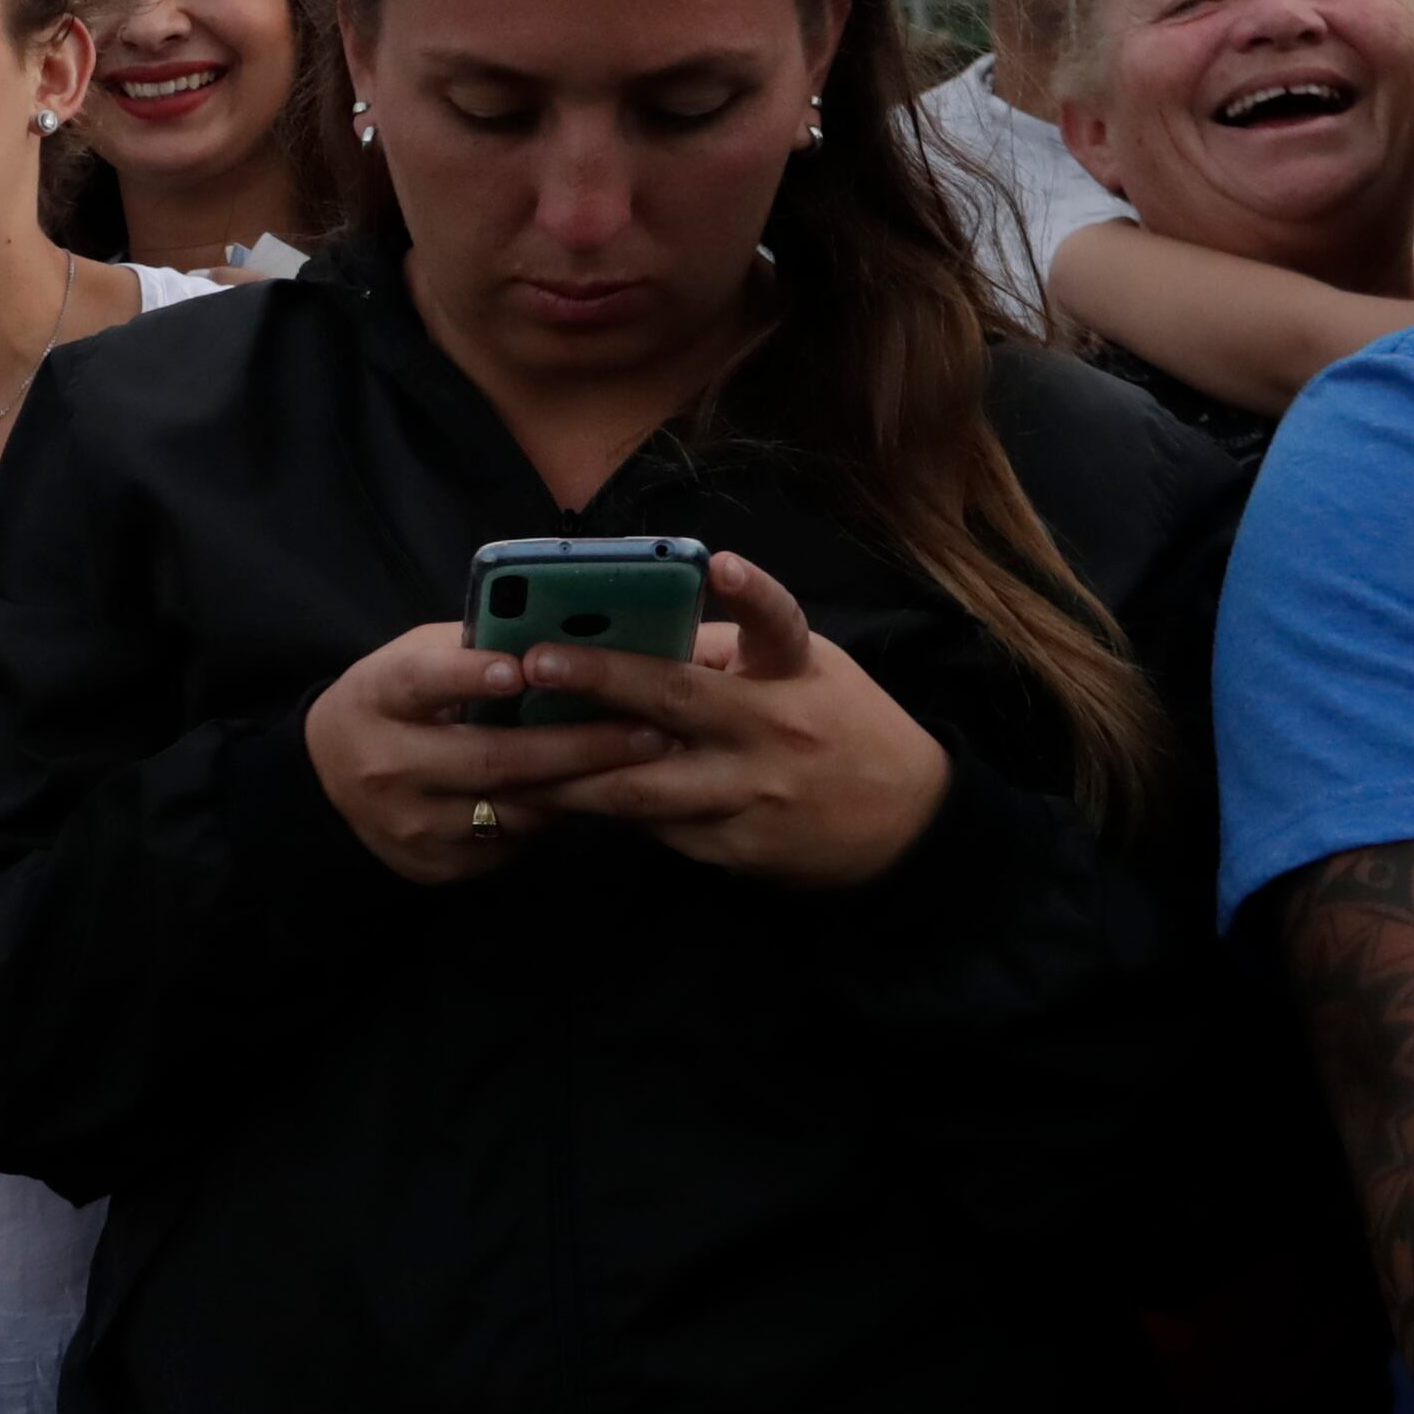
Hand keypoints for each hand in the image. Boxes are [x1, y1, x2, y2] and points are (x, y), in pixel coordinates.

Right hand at [301, 621, 686, 884]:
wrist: (329, 778)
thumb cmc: (394, 702)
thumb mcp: (412, 660)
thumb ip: (473, 648)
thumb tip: (567, 630)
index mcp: (375, 699)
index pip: (420, 683)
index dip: (469, 675)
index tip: (523, 669)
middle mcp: (385, 766)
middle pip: (490, 759)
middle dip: (577, 744)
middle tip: (648, 729)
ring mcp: (409, 824)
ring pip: (513, 808)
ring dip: (582, 784)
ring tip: (643, 761)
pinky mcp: (433, 865)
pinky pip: (512, 841)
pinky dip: (554, 814)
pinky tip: (591, 792)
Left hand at [522, 553, 951, 890]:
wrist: (905, 827)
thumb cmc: (839, 726)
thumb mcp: (807, 671)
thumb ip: (732, 651)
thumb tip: (637, 631)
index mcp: (796, 672)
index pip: (778, 623)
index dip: (751, 591)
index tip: (718, 564)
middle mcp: (774, 729)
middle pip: (679, 701)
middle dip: (601, 681)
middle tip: (536, 663)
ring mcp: (752, 794)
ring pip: (645, 786)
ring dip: (571, 772)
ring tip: (507, 754)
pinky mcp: (734, 849)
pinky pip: (654, 828)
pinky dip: (603, 811)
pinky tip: (552, 799)